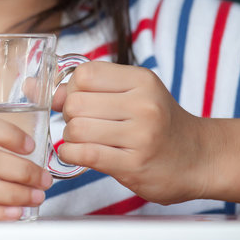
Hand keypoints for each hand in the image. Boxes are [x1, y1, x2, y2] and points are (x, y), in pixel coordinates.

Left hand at [52, 61, 210, 204]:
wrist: (199, 158)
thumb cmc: (158, 123)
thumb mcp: (132, 93)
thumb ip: (89, 87)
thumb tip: (40, 90)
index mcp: (141, 80)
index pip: (84, 74)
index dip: (71, 88)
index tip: (80, 100)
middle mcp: (143, 105)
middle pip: (75, 103)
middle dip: (68, 115)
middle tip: (82, 123)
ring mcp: (140, 136)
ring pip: (76, 130)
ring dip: (70, 137)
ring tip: (84, 139)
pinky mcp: (134, 165)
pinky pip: (84, 154)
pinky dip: (70, 154)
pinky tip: (77, 153)